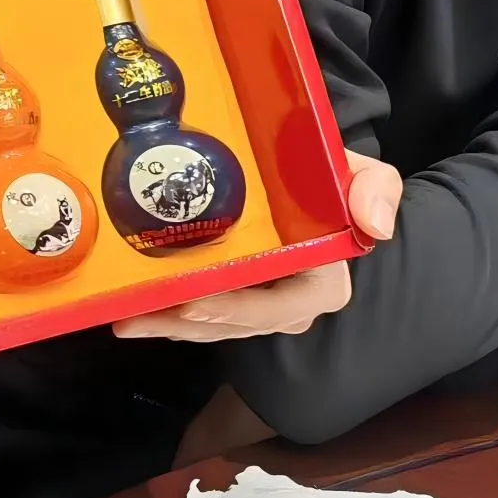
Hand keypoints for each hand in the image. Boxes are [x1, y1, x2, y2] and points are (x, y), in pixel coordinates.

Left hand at [113, 149, 401, 341]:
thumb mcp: (360, 172)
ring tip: (123, 319)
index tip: (196, 304)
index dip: (243, 309)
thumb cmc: (330, 176)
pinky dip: (169, 315)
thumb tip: (374, 226)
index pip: (287, 306)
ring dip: (168, 326)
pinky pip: (203, 315)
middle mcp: (292, 301)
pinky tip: (133, 310)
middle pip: (237, 322)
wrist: (309, 174)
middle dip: (186, 325)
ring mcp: (261, 303)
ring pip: (214, 325)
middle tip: (137, 316)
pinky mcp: (236, 298)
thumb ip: (374, 188)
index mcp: (324, 278)